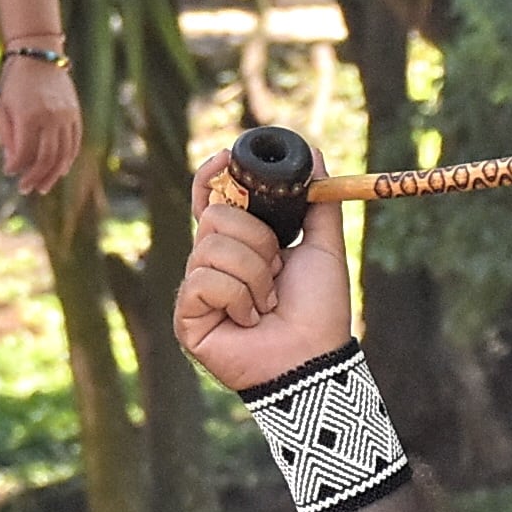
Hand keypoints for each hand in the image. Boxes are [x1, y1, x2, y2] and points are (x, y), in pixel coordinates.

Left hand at [0, 49, 83, 196]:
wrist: (38, 54)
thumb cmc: (15, 81)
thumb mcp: (4, 107)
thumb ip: (9, 137)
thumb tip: (13, 166)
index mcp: (29, 116)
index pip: (24, 153)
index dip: (16, 167)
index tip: (9, 172)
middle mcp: (51, 117)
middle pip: (47, 158)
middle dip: (35, 177)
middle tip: (26, 189)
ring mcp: (66, 116)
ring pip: (64, 154)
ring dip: (53, 174)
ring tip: (43, 186)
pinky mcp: (75, 114)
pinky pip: (74, 142)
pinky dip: (68, 159)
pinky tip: (59, 170)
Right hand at [173, 146, 354, 392]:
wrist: (315, 357)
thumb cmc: (319, 310)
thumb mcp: (325, 247)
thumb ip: (318, 202)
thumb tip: (314, 154)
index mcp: (239, 244)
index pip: (211, 199)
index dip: (212, 176)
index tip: (226, 158)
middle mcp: (212, 263)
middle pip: (215, 216)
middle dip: (258, 241)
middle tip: (278, 271)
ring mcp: (196, 289)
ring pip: (212, 247)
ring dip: (254, 275)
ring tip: (267, 303)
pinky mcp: (186, 316)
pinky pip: (204, 281)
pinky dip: (238, 298)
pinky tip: (249, 320)